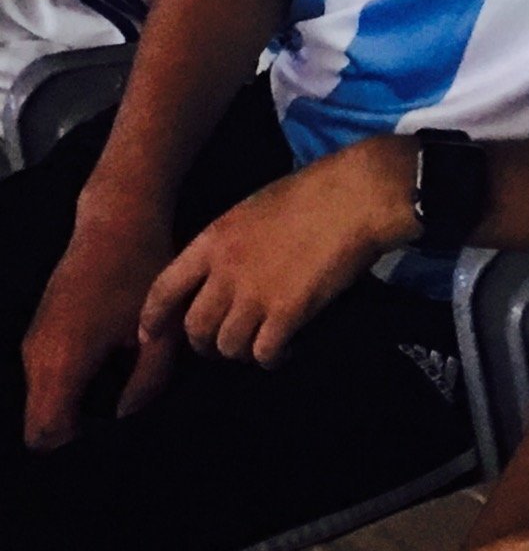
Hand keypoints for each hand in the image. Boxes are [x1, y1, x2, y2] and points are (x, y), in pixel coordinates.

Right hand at [23, 195, 175, 446]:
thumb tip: (127, 415)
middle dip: (76, 433)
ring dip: (75, 409)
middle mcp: (36, 357)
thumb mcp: (160, 332)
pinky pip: (47, 381)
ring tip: (122, 391)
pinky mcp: (40, 333)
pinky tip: (112, 369)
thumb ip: (147, 383)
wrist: (114, 222)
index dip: (79, 446)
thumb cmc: (141, 271)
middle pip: (39, 426)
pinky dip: (71, 388)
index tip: (115, 436)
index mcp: (62, 362)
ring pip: (41, 404)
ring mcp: (33, 343)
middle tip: (122, 417)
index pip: (47, 434)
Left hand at [137, 134, 416, 370]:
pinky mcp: (288, 313)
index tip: (151, 335)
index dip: (153, 318)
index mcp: (212, 242)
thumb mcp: (253, 209)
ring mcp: (256, 295)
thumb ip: (231, 244)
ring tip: (262, 344)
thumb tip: (229, 270)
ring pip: (228, 346)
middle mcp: (225, 273)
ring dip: (242, 352)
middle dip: (205, 344)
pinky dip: (273, 358)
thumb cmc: (312, 192)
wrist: (354, 197)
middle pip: (195, 329)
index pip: (164, 290)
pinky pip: (265, 353)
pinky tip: (288, 348)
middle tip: (225, 344)